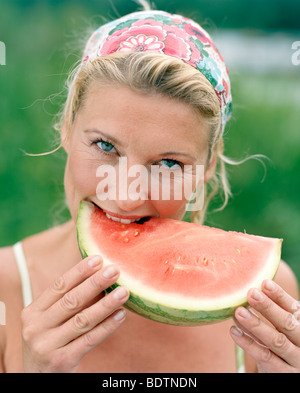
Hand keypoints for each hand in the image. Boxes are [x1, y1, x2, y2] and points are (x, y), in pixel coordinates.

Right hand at [21, 255, 128, 372]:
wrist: (37, 379)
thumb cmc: (49, 342)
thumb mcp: (49, 321)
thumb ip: (68, 301)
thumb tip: (99, 276)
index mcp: (33, 312)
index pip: (59, 286)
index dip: (79, 271)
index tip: (98, 258)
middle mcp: (36, 327)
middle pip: (71, 300)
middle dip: (95, 283)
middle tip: (114, 270)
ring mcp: (47, 346)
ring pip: (82, 320)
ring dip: (106, 304)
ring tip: (124, 292)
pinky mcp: (61, 361)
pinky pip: (89, 340)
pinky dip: (107, 327)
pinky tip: (121, 315)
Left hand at [230, 279, 299, 372]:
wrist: (291, 373)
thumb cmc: (286, 343)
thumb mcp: (284, 326)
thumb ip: (274, 310)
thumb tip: (253, 287)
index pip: (293, 309)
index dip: (279, 295)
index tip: (264, 282)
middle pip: (286, 323)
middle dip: (268, 307)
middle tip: (251, 293)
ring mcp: (295, 360)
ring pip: (276, 341)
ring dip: (256, 325)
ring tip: (239, 311)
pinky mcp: (283, 373)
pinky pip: (264, 357)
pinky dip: (248, 344)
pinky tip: (234, 331)